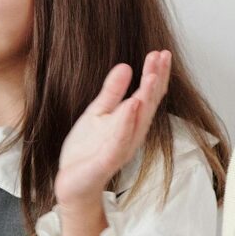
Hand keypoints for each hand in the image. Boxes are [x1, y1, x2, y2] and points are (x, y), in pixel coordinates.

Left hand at [53, 50, 170, 235]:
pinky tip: (132, 106)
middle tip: (162, 56)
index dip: (154, 73)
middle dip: (156, 79)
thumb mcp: (97, 113)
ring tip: (151, 75)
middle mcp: (131, 134)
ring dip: (147, 97)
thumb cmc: (87, 151)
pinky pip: (119, 141)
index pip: (147, 94)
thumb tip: (125, 66)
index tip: (160, 52)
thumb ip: (112, 92)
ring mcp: (120, 147)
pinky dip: (126, 123)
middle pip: (149, 103)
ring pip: (138, 121)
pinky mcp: (106, 161)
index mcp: (130, 121)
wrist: (71, 183)